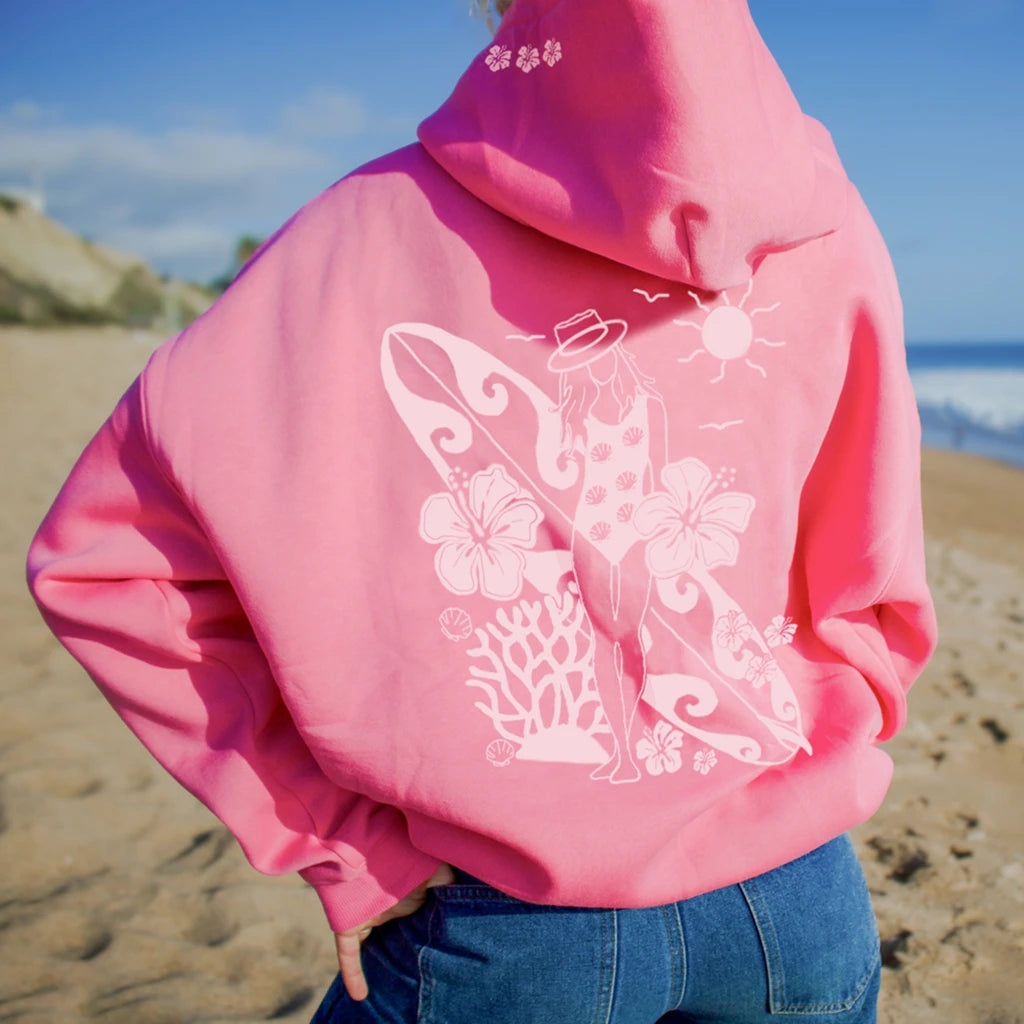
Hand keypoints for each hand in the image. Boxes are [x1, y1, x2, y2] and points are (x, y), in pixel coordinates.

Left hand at [334, 863, 455, 1000]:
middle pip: (398, 932)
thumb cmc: (403, 855)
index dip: (430, 927)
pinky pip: (349, 953)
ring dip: (383, 961)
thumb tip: (465, 903)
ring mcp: (366, 914)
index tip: (445, 945)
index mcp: (409, 894)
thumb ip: (450, 885)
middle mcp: (388, 905)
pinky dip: (353, 974)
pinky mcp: (348, 924)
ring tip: (397, 985)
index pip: (421, 914)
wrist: (361, 845)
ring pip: (375, 944)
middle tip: (424, 968)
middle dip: (407, 947)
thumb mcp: (437, 869)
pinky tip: (360, 996)